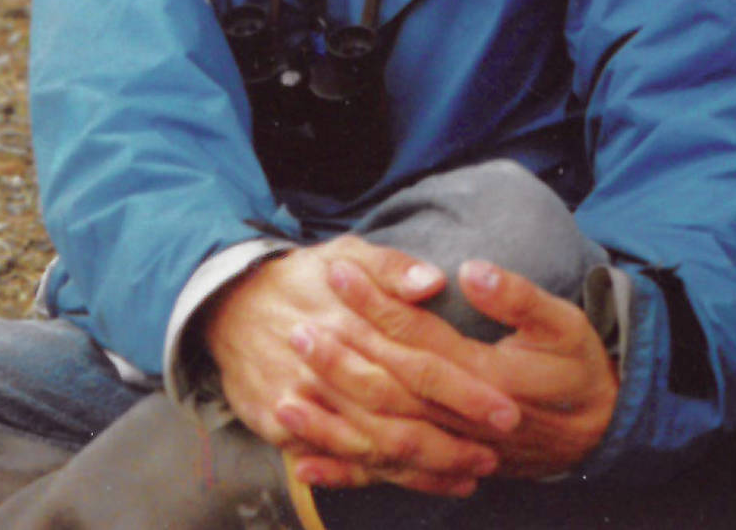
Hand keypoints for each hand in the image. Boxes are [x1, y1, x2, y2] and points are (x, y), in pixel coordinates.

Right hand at [202, 237, 520, 496]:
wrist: (227, 304)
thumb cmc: (303, 279)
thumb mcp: (345, 253)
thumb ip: (391, 268)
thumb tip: (433, 283)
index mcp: (352, 323)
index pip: (420, 363)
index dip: (465, 391)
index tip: (508, 408)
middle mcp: (330, 367)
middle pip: (401, 415)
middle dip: (453, 441)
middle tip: (497, 454)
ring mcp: (305, 403)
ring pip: (373, 447)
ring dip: (425, 467)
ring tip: (471, 475)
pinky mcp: (284, 428)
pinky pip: (339, 461)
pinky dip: (380, 479)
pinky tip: (419, 482)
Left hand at [290, 257, 618, 484]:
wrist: (598, 430)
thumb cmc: (578, 368)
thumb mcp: (563, 323)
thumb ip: (518, 297)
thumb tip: (469, 272)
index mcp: (487, 375)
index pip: (417, 336)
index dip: (376, 302)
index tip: (338, 271)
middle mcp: (462, 418)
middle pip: (389, 387)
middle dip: (340, 358)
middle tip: (296, 326)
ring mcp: (450, 447)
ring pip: (380, 437)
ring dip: (331, 419)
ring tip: (283, 395)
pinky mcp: (443, 466)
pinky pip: (387, 475)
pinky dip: (344, 472)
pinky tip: (303, 464)